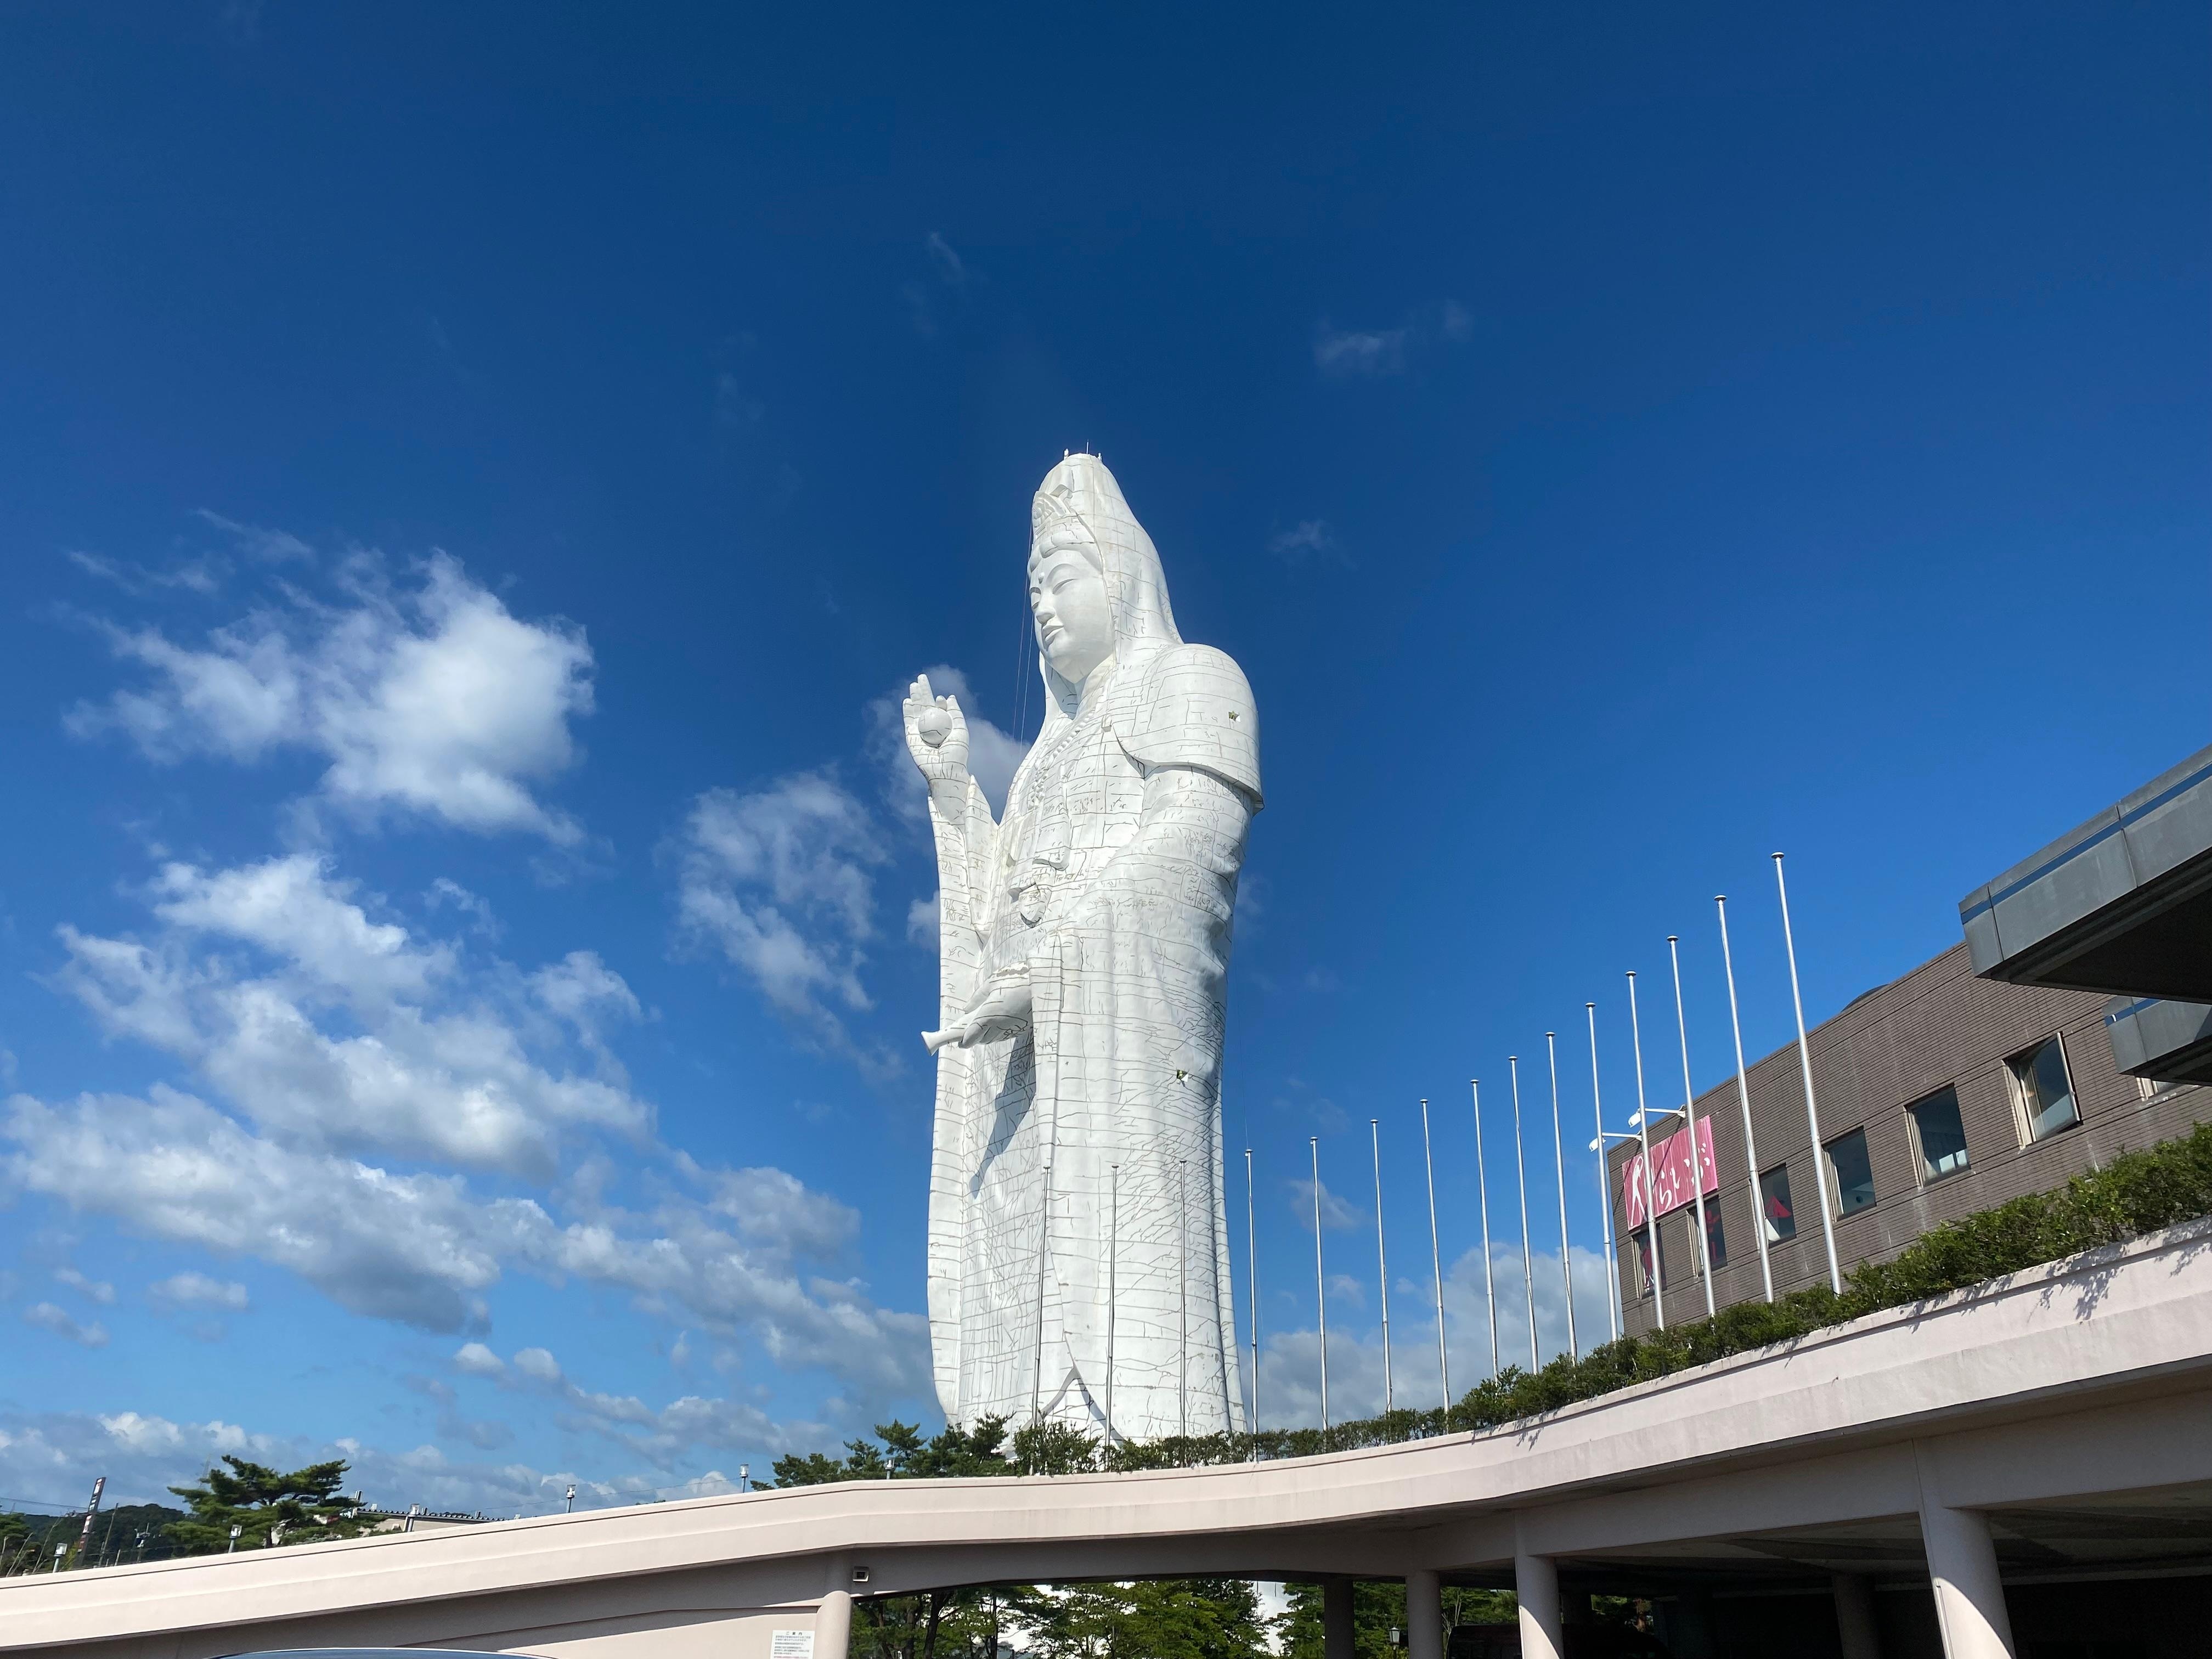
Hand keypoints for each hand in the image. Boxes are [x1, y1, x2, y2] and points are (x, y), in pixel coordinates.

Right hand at [902, 673, 970, 789]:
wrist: (946, 769)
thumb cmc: (957, 752)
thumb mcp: (960, 729)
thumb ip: (955, 713)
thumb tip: (949, 696)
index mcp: (943, 724)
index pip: (938, 708)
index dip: (938, 700)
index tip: (940, 699)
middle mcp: (931, 727)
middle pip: (925, 705)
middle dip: (923, 691)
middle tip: (921, 677)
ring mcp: (920, 731)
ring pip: (915, 710)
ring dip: (914, 697)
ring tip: (913, 684)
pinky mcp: (911, 738)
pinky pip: (908, 722)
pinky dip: (907, 711)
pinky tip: (907, 700)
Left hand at [921, 976, 1032, 1053]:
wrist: (1046, 984)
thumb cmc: (1017, 980)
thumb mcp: (992, 983)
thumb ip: (977, 998)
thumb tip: (967, 1009)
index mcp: (988, 1017)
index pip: (970, 1038)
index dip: (962, 1040)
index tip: (956, 1039)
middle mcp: (999, 1027)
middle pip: (981, 1040)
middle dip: (973, 1035)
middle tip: (968, 1026)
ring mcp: (1012, 1030)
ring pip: (993, 1039)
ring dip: (985, 1034)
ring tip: (983, 1021)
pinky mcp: (1022, 1029)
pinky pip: (1005, 1035)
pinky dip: (997, 1031)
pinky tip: (998, 1020)